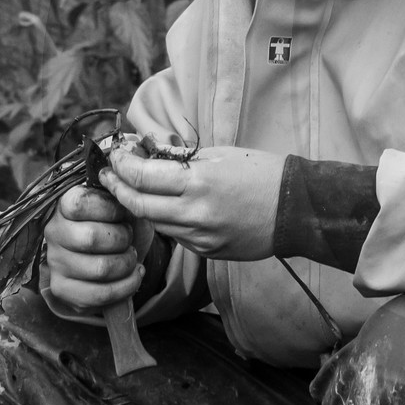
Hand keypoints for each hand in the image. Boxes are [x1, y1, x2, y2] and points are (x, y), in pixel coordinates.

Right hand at [43, 184, 154, 308]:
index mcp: (63, 204)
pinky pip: (98, 294)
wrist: (116, 254)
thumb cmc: (119, 223)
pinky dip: (126, 287)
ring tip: (131, 257)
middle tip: (129, 238)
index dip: (109, 209)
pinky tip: (133, 275)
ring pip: (99, 269)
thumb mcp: (123, 202)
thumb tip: (126, 172)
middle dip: (123, 239)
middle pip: (92, 238)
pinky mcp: (61, 288)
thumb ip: (122, 190)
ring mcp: (55, 262)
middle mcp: (53, 232)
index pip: (79, 204)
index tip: (123, 213)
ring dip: (127, 264)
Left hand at [100, 145, 283, 259]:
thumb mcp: (220, 154)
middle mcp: (196, 213)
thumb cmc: (262, 173)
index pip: (142, 177)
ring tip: (131, 188)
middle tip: (107, 174)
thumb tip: (146, 152)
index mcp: (199, 182)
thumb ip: (180, 159)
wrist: (296, 209)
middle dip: (118, 188)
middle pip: (139, 205)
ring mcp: (201, 237)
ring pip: (155, 223)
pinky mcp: (208, 251)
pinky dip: (164, 219)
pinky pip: (176, 235)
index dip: (121, 165)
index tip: (114, 155)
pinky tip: (165, 206)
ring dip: (138, 205)